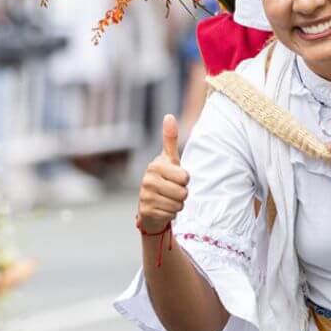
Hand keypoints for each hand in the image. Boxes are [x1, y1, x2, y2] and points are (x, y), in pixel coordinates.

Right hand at [137, 114, 189, 230]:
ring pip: (178, 204)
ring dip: (177, 204)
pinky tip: (162, 208)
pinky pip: (171, 214)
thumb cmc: (164, 177)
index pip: (185, 177)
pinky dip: (170, 213)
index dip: (185, 180)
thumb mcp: (169, 159)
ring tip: (167, 199)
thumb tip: (169, 116)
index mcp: (155, 166)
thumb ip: (170, 139)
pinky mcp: (146, 210)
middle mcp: (148, 180)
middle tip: (172, 190)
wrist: (150, 203)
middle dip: (182, 193)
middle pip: (183, 192)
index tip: (176, 177)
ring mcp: (145, 196)